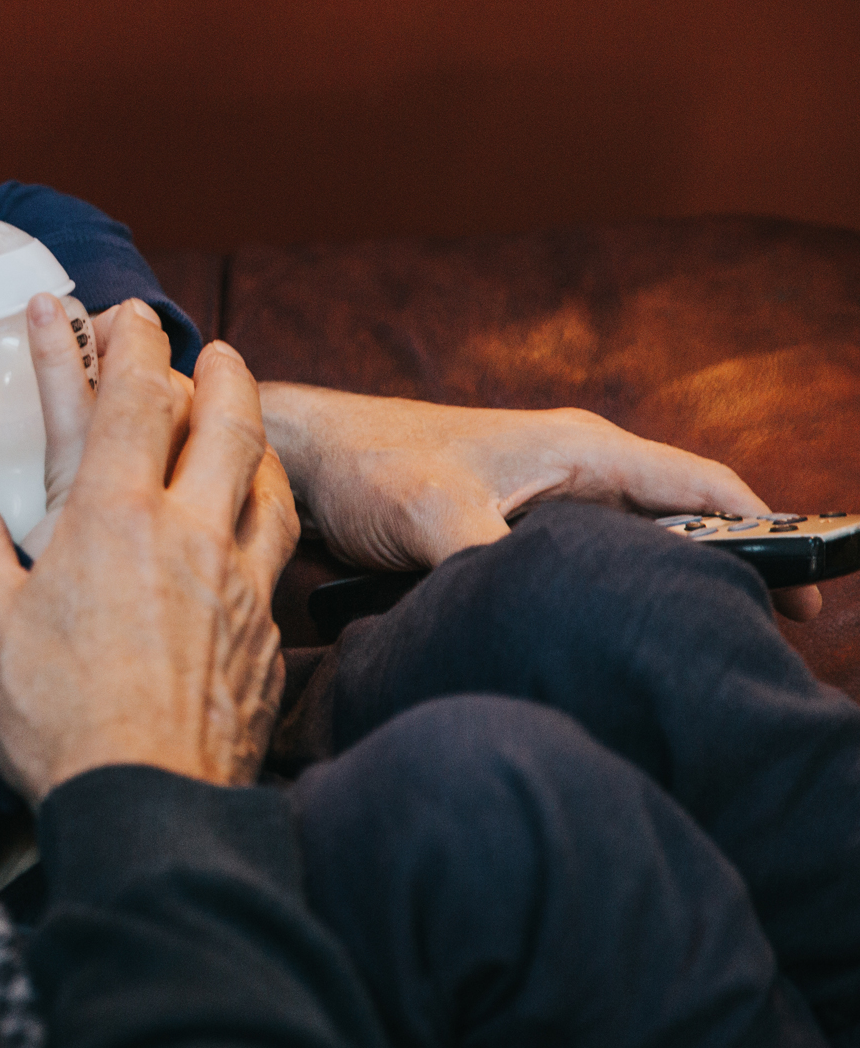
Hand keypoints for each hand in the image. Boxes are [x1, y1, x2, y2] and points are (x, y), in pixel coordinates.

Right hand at [0, 327, 296, 802]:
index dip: (124, 347)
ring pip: (269, 488)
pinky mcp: (264, 642)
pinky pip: (279, 558)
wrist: (147, 803)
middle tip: (212, 349)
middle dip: (219, 374)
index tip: (118, 311)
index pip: (129, 402)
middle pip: (227, 426)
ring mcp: (240, 588)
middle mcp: (191, 536)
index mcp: (116, 518)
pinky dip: (267, 523)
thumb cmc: (54, 714)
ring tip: (247, 428)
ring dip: (258, 442)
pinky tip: (257, 539)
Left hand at [261, 385, 821, 621]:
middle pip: (683, 524)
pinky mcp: (512, 528)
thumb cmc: (368, 466)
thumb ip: (492, 561)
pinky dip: (604, 597)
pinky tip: (602, 646)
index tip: (805, 602)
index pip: (709, 488)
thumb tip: (538, 613)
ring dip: (658, 591)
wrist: (303, 455)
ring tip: (683, 657)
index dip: (769, 538)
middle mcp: (578, 468)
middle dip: (721, 579)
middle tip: (742, 651)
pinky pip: (583, 565)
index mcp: (585, 450)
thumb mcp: (431, 516)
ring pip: (632, 548)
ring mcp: (547, 498)